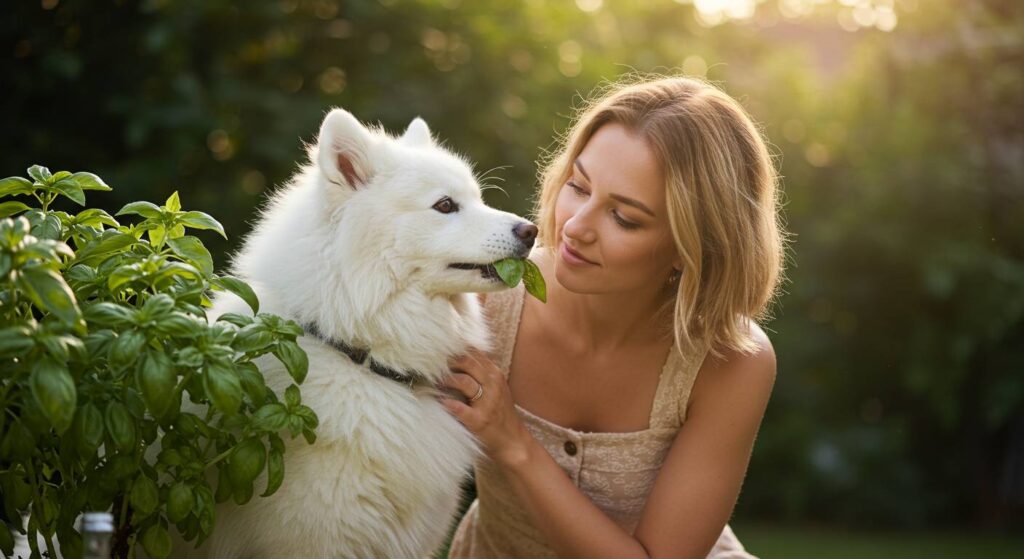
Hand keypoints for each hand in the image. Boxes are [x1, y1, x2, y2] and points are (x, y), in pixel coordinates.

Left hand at [440, 347, 532, 467]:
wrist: (513, 441)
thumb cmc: (500, 413)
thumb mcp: (497, 387)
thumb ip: (482, 372)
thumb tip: (457, 355)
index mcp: (495, 374)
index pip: (474, 353)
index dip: (455, 348)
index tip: (439, 348)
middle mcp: (493, 384)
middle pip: (467, 362)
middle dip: (447, 360)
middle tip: (431, 363)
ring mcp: (487, 403)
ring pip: (463, 381)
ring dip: (444, 379)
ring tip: (432, 381)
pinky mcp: (479, 420)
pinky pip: (459, 408)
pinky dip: (446, 403)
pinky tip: (438, 401)